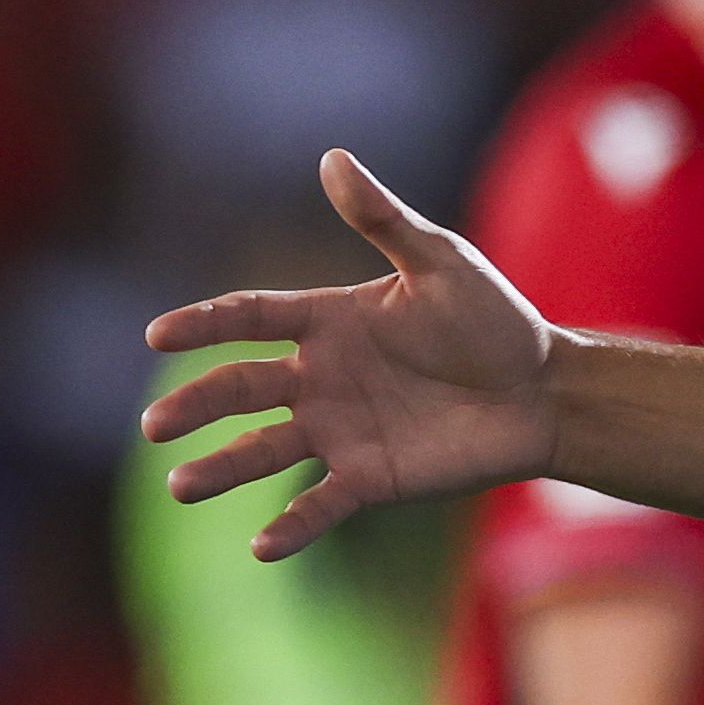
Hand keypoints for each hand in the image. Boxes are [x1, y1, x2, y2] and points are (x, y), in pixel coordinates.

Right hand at [142, 150, 557, 557]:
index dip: (203, 324)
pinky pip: (321, 503)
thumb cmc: (496, 321)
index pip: (248, 318)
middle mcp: (321, 377)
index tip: (157, 334)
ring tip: (180, 486)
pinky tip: (261, 547)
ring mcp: (341, 430)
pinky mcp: (372, 476)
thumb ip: (384, 220)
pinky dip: (292, 526)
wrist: (547, 391)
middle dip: (195, 404)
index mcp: (328, 322)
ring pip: (264, 450)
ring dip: (221, 469)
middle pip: (239, 388)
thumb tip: (333, 157)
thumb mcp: (442, 263)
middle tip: (155, 424)